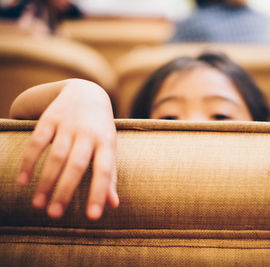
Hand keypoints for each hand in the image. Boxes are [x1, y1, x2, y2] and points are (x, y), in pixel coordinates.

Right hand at [16, 79, 118, 219]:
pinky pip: (37, 141)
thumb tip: (114, 204)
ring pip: (56, 156)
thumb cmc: (100, 129)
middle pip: (76, 165)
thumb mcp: (109, 148)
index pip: (105, 171)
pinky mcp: (50, 118)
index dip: (99, 193)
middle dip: (65, 191)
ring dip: (45, 181)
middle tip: (54, 215)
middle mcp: (88, 133)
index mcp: (106, 143)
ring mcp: (69, 124)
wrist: (87, 92)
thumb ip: (110, 176)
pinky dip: (29, 162)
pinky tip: (23, 182)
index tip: (93, 216)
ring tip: (38, 204)